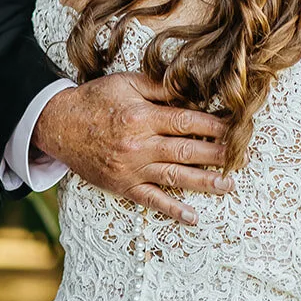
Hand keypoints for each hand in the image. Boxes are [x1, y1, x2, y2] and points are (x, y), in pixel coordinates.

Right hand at [33, 72, 231, 223]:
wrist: (58, 125)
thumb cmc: (94, 100)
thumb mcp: (125, 83)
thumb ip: (158, 87)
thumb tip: (189, 89)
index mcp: (142, 117)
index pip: (186, 122)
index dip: (214, 126)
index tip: (235, 128)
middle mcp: (139, 145)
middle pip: (187, 151)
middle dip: (218, 154)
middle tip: (242, 158)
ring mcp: (132, 168)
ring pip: (175, 177)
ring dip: (204, 182)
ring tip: (228, 185)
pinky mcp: (123, 185)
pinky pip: (151, 200)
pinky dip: (172, 210)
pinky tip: (192, 217)